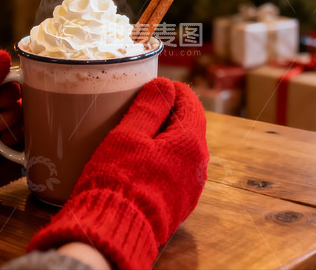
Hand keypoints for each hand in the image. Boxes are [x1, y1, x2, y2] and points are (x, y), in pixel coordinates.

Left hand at [0, 50, 22, 255]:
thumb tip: (3, 54)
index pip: (0, 87)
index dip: (9, 89)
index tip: (5, 99)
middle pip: (15, 108)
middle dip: (15, 112)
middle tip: (0, 126)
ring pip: (22, 131)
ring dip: (21, 132)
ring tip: (5, 142)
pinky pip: (23, 159)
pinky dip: (29, 154)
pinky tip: (27, 153)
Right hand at [28, 78, 208, 268]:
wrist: (116, 231)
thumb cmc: (119, 179)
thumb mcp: (129, 135)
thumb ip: (149, 107)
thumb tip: (164, 85)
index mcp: (191, 143)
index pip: (190, 103)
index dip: (172, 90)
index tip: (154, 85)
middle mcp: (199, 166)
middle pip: (188, 127)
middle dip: (167, 114)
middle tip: (140, 107)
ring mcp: (191, 188)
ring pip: (181, 151)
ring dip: (163, 139)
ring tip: (136, 134)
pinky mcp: (178, 204)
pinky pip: (175, 172)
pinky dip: (161, 160)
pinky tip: (139, 162)